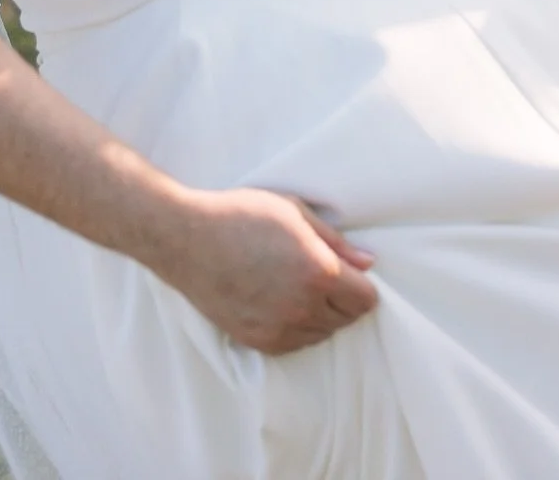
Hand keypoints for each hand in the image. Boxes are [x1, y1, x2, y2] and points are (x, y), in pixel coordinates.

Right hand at [162, 187, 377, 353]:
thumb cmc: (243, 215)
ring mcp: (278, 329)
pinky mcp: (257, 342)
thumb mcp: (295, 213)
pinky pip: (294, 345)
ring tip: (299, 286)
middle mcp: (302, 308)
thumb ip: (336, 242)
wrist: (190, 239)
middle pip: (346, 319)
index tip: (351, 274)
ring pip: (321, 334)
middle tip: (324, 275)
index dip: (363, 285)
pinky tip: (282, 302)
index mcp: (318, 272)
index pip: (365, 300)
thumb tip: (368, 263)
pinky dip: (297, 328)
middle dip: (344, 300)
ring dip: (321, 315)